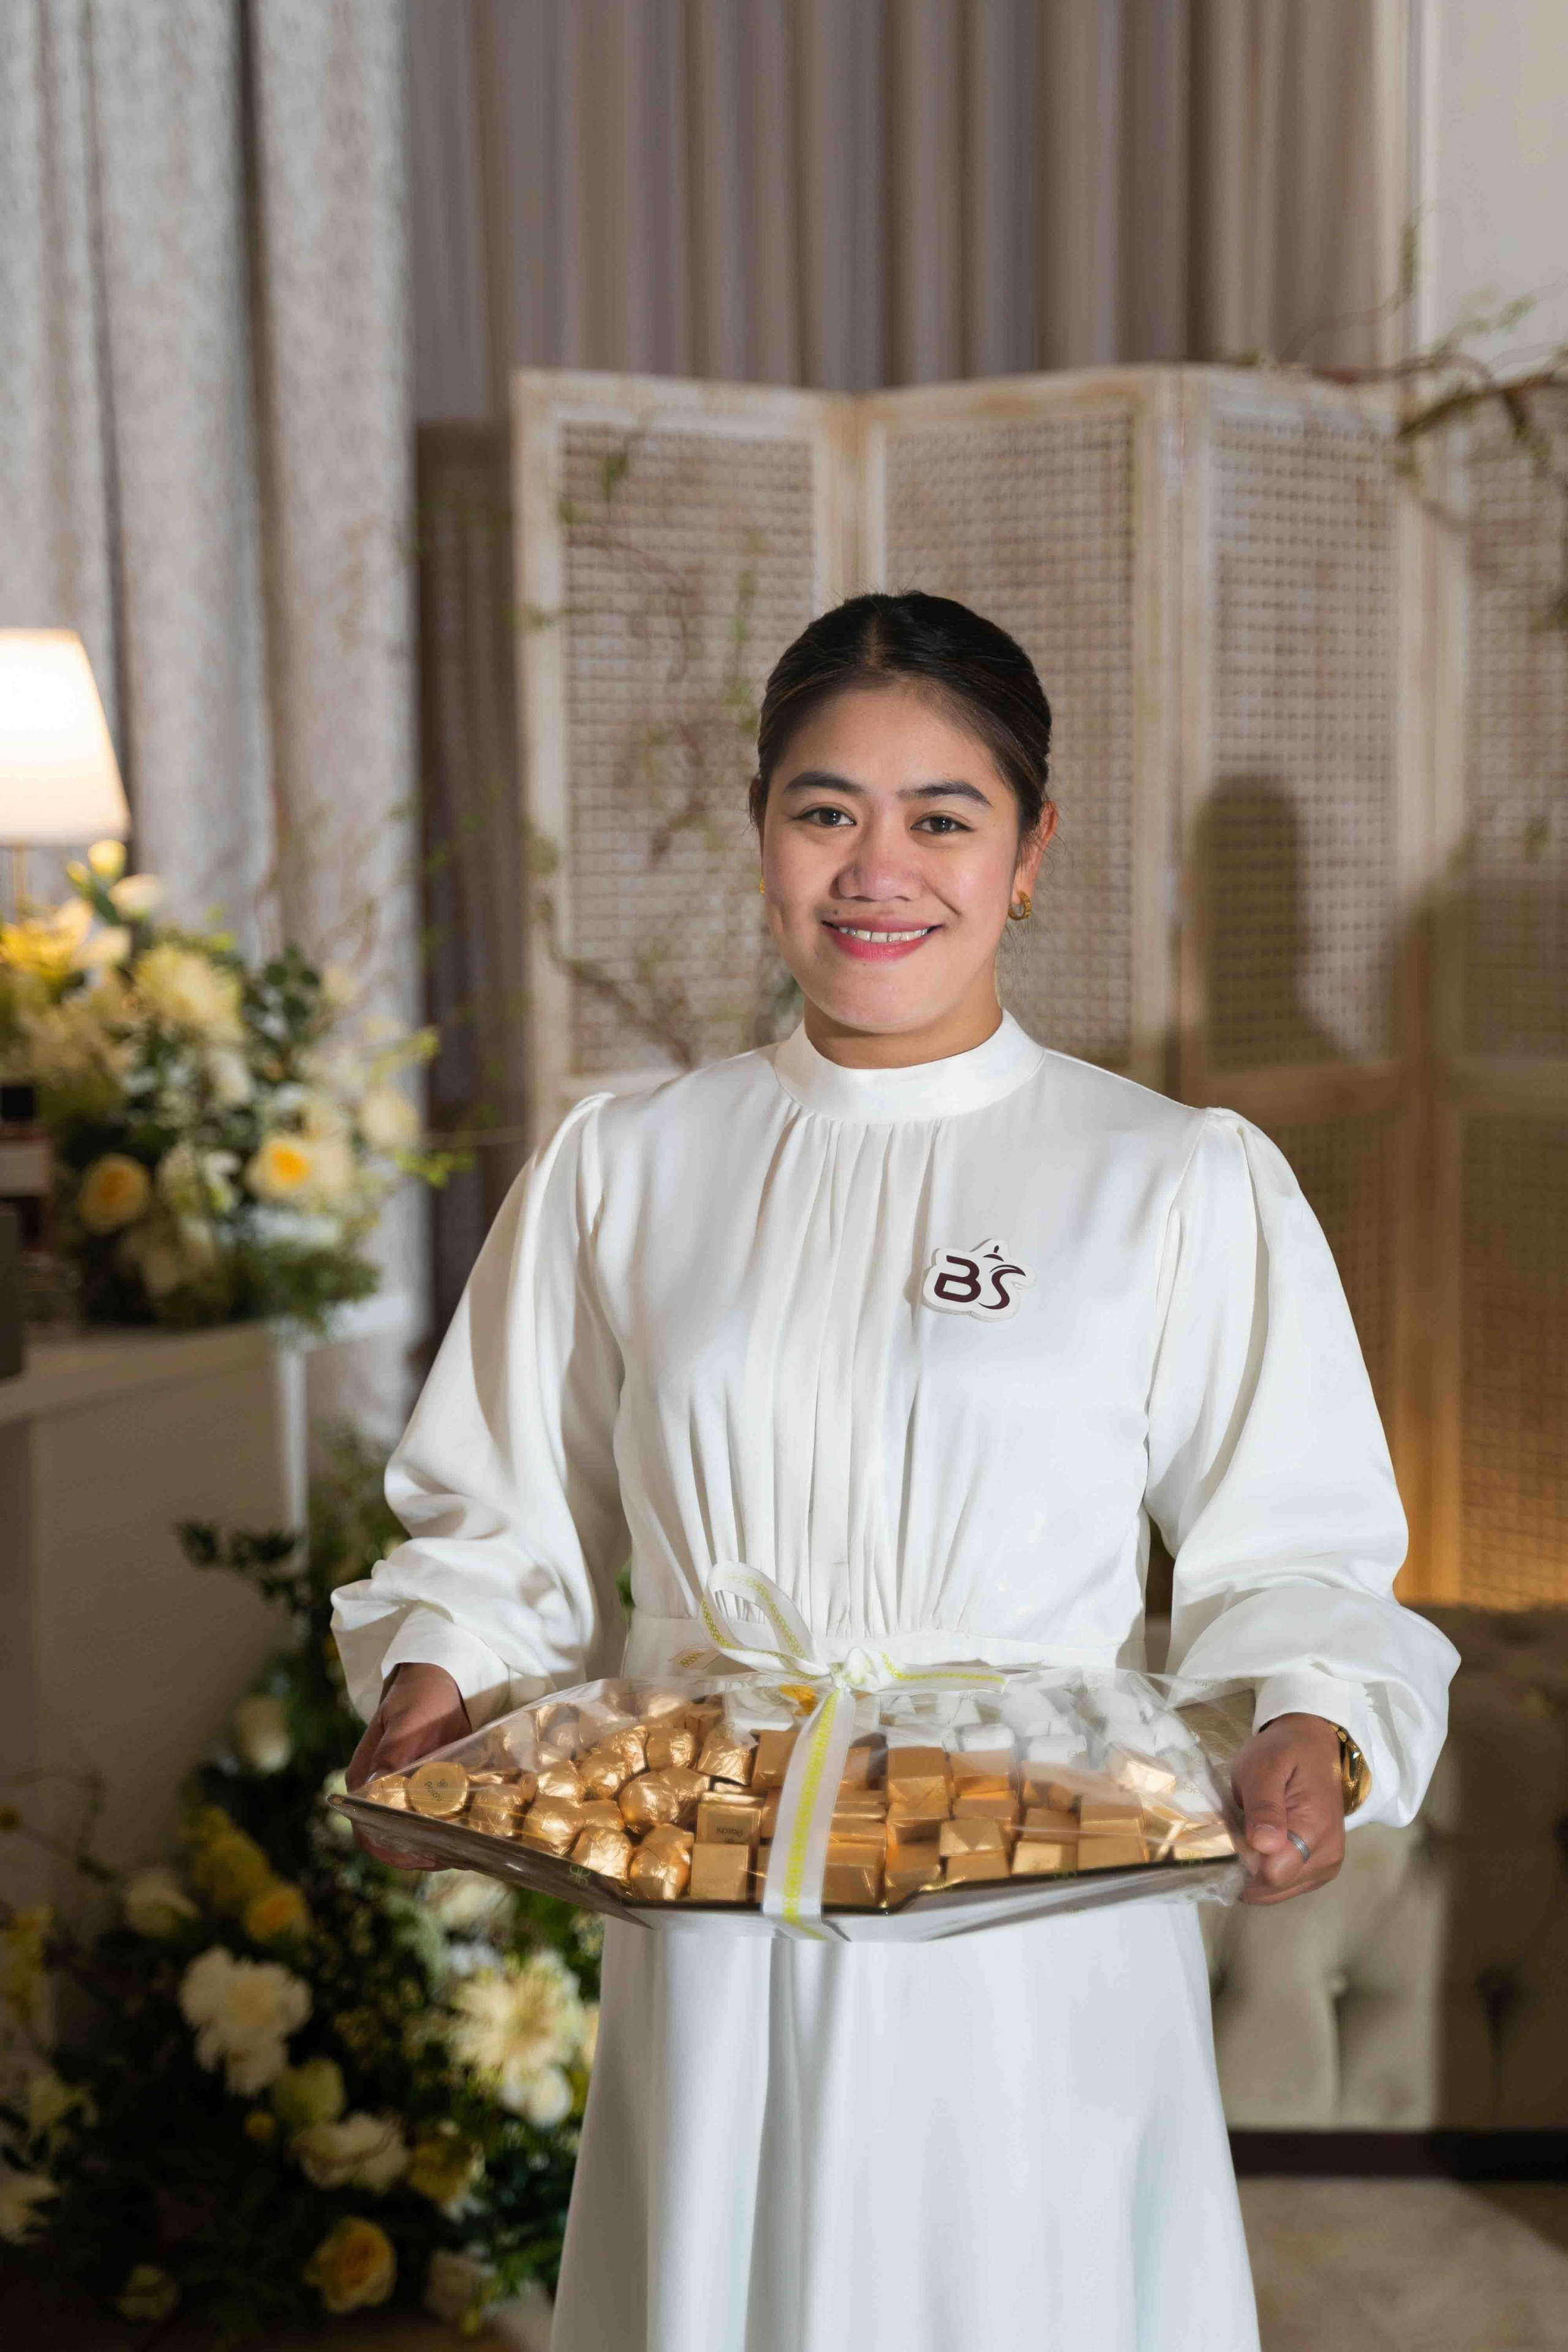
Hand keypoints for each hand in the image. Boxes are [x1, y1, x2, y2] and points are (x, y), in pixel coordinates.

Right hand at [345, 1662, 470, 1870]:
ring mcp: (396, 1791)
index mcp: (364, 1778)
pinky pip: (425, 1819)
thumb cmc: (421, 1694)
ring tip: (466, 1849)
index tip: (429, 1855)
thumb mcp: (408, 1720)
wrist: (439, 1676)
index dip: (395, 1851)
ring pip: (408, 1835)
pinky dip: (443, 1831)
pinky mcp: (418, 1789)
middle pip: (389, 1841)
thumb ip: (393, 1752)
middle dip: (419, 1855)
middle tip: (456, 1856)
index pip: (369, 1831)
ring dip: (434, 1846)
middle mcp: (375, 1791)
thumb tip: (374, 1788)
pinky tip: (466, 1833)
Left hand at [1230, 1712, 1344, 1904]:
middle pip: (1272, 1886)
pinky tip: (1259, 1845)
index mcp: (1316, 1830)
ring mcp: (1326, 1866)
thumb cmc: (1285, 1752)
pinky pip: (1284, 1885)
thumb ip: (1264, 1805)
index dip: (1244, 1859)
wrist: (1313, 1747)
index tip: (1232, 1832)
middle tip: (1237, 1828)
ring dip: (1254, 1869)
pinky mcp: (1319, 1870)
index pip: (1272, 1873)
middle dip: (1246, 1866)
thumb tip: (1264, 1846)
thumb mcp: (1264, 1766)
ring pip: (1276, 1890)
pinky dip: (1265, 1870)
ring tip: (1248, 1833)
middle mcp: (1328, 1857)